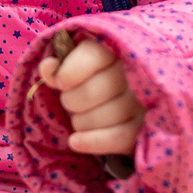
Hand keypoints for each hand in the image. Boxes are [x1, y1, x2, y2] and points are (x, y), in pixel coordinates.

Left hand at [37, 35, 142, 155]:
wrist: (125, 101)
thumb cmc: (95, 82)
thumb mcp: (77, 68)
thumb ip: (59, 67)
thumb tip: (48, 68)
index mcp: (117, 51)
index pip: (93, 55)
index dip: (70, 70)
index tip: (60, 82)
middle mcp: (134, 74)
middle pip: (94, 91)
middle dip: (72, 100)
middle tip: (71, 102)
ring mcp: (143, 102)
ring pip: (103, 117)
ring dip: (81, 121)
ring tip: (80, 118)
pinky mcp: (144, 128)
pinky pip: (118, 138)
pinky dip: (92, 141)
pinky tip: (75, 141)